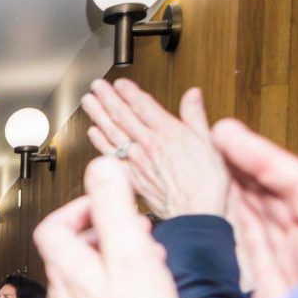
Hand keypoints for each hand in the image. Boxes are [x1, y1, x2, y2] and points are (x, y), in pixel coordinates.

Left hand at [32, 157, 184, 297]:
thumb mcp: (129, 250)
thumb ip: (114, 207)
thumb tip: (102, 166)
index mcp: (67, 268)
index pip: (52, 227)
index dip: (77, 209)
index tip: (106, 206)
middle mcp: (63, 293)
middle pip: (71, 250)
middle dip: (104, 233)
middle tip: (135, 231)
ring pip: (89, 274)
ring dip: (116, 258)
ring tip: (147, 258)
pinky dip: (119, 286)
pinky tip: (146, 292)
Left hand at [82, 79, 228, 218]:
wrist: (196, 214)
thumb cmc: (206, 184)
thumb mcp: (209, 143)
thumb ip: (196, 116)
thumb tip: (192, 95)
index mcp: (168, 133)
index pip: (143, 106)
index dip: (129, 92)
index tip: (119, 83)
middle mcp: (149, 146)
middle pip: (123, 117)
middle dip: (107, 99)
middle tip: (95, 87)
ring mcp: (137, 162)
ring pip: (113, 133)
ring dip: (98, 116)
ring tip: (88, 102)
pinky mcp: (131, 178)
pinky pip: (112, 157)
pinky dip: (100, 144)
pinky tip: (92, 133)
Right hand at [211, 118, 297, 297]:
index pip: (295, 185)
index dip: (260, 156)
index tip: (225, 134)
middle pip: (273, 197)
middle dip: (241, 168)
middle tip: (205, 144)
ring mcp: (291, 272)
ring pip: (258, 221)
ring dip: (232, 195)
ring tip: (201, 172)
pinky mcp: (272, 297)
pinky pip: (248, 254)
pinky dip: (229, 232)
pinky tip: (210, 221)